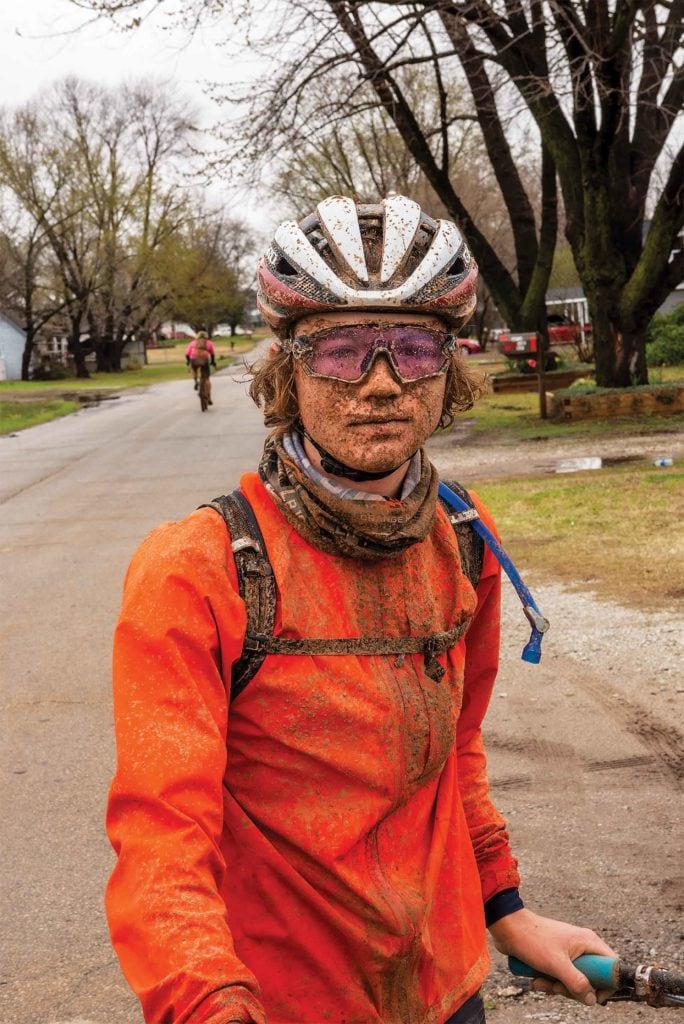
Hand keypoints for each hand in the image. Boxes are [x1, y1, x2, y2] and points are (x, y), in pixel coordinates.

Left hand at [489, 908, 616, 1004]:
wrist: (507, 928)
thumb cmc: (532, 939)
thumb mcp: (556, 963)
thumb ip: (576, 982)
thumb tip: (592, 999)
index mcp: (588, 942)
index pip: (612, 966)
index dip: (608, 984)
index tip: (595, 995)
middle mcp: (582, 948)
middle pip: (592, 980)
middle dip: (573, 989)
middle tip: (558, 986)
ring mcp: (569, 954)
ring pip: (574, 982)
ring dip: (557, 987)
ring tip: (541, 980)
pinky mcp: (556, 959)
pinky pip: (560, 979)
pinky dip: (550, 983)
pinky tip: (536, 979)